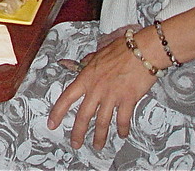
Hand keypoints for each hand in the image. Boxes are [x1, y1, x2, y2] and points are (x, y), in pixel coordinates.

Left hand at [48, 30, 157, 149]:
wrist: (142, 50)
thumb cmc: (121, 50)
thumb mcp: (98, 55)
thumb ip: (88, 63)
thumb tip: (82, 65)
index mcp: (86, 78)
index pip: (67, 98)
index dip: (57, 112)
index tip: (52, 124)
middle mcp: (96, 89)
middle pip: (83, 115)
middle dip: (78, 132)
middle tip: (75, 144)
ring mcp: (112, 95)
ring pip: (102, 121)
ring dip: (100, 136)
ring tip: (98, 145)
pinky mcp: (128, 99)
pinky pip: (123, 119)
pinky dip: (122, 129)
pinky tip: (122, 134)